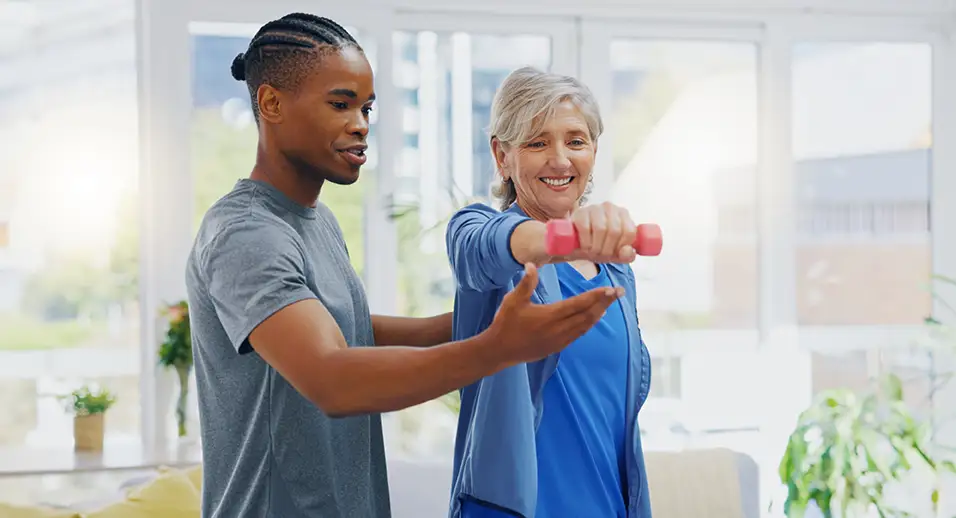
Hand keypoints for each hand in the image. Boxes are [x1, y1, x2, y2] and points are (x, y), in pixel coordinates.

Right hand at [484, 263, 622, 365]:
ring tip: (609, 302)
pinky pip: (579, 334)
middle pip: (588, 314)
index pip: (579, 304)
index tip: (611, 288)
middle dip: (605, 302)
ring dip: (599, 313)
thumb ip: (526, 283)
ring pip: (586, 325)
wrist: (499, 350)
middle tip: (619, 292)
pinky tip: (594, 318)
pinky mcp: (557, 347)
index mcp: (550, 315)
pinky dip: (589, 324)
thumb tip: (532, 264)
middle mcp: (559, 329)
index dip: (597, 295)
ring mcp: (560, 340)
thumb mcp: (513, 300)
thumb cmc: (505, 323)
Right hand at [567, 202, 636, 262]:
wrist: (576, 243)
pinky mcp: (580, 213)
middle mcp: (610, 208)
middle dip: (607, 249)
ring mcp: (595, 208)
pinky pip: (585, 228)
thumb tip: (627, 251)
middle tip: (601, 253)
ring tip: (592, 250)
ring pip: (601, 229)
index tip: (615, 251)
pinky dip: (585, 242)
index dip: (622, 246)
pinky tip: (585, 246)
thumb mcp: (616, 254)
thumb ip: (627, 255)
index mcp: (623, 215)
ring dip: (596, 247)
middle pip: (615, 231)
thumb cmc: (598, 245)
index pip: (629, 231)